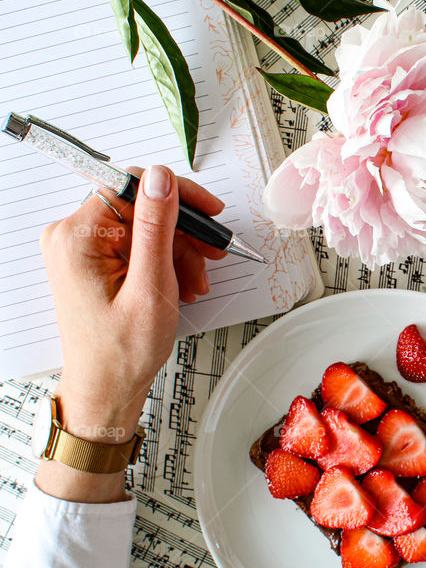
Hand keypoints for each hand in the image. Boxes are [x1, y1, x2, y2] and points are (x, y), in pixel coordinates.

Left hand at [37, 166, 224, 500]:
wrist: (106, 389)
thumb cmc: (122, 352)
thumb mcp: (151, 286)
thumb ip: (156, 227)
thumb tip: (160, 177)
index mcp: (78, 237)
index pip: (131, 187)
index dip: (177, 196)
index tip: (209, 212)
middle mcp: (72, 237)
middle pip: (141, 209)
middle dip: (181, 233)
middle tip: (211, 255)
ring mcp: (82, 250)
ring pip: (144, 228)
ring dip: (178, 252)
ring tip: (195, 283)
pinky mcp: (94, 263)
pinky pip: (137, 246)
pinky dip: (165, 262)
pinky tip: (180, 285)